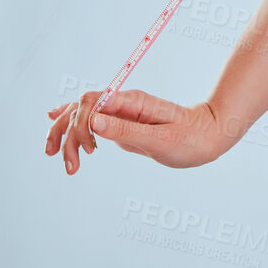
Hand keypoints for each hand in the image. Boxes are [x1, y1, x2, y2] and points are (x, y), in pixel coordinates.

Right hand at [44, 90, 229, 173]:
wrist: (209, 135)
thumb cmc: (191, 139)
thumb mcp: (160, 140)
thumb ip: (126, 130)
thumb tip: (93, 120)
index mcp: (133, 102)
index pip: (91, 103)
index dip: (80, 125)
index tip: (89, 152)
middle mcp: (124, 104)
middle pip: (80, 107)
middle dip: (66, 132)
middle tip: (69, 164)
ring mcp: (121, 113)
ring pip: (82, 115)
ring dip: (66, 135)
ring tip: (66, 164)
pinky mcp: (122, 125)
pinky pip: (91, 122)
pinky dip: (73, 128)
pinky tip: (58, 129)